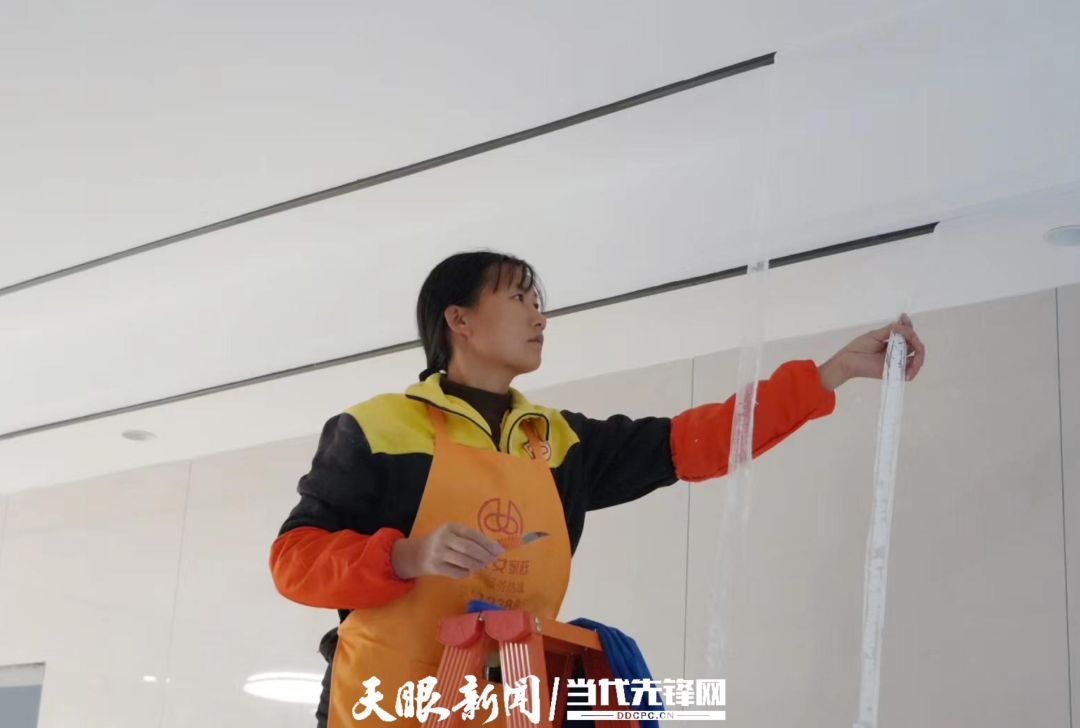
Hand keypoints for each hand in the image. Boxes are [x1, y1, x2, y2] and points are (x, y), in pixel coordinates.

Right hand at [390, 522, 504, 579]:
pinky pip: (457, 572)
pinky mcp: (436, 567)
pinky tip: (466, 569)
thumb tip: (496, 549)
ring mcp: (438, 553)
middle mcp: (444, 538)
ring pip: (464, 562)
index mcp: (451, 527)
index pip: (473, 535)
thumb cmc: (443, 542)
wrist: (417, 553)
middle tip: (493, 559)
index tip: (500, 551)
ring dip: (477, 565)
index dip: (488, 544)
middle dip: (485, 555)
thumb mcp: (454, 534)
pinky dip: (466, 572)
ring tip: (482, 564)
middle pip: (469, 548)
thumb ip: (472, 539)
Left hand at [818, 313, 925, 389]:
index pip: (907, 334)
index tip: (903, 318)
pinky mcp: (894, 372)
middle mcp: (897, 351)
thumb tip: (902, 323)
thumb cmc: (858, 347)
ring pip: (917, 357)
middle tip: (908, 332)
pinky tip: (911, 360)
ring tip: (912, 344)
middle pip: (915, 345)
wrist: (848, 361)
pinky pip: (910, 371)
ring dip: (918, 351)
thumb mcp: (875, 335)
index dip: (908, 326)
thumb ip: (890, 330)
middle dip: (914, 337)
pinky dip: (914, 367)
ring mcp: (896, 362)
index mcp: (892, 342)